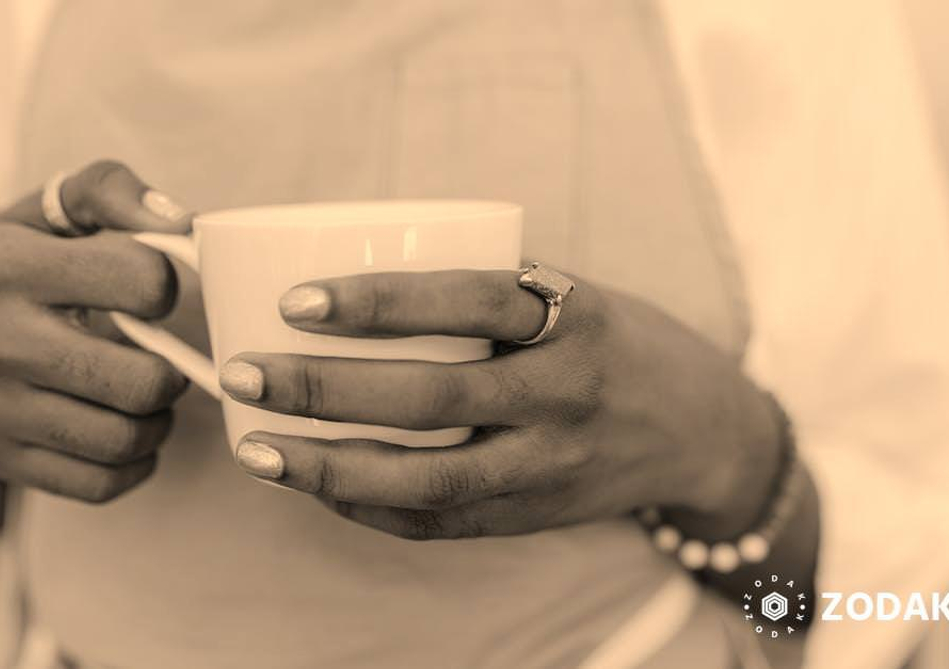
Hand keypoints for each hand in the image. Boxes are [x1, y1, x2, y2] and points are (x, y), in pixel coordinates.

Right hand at [0, 160, 192, 502]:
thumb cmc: (15, 260)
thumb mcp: (49, 207)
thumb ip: (114, 191)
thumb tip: (180, 221)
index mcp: (7, 267)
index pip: (137, 280)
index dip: (165, 284)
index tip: (151, 291)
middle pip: (139, 382)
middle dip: (171, 371)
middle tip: (160, 357)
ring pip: (124, 440)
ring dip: (157, 421)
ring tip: (144, 395)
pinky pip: (100, 483)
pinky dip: (133, 463)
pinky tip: (124, 430)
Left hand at [220, 269, 782, 539]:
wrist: (703, 430)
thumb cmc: (614, 342)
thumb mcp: (573, 293)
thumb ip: (489, 287)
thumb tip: (355, 261)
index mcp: (573, 319)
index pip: (471, 301)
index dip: (381, 301)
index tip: (296, 300)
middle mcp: (565, 395)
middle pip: (437, 399)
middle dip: (327, 389)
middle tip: (244, 374)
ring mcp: (550, 467)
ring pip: (432, 481)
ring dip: (332, 468)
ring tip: (257, 448)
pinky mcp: (534, 517)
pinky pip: (442, 523)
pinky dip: (369, 507)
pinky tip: (313, 484)